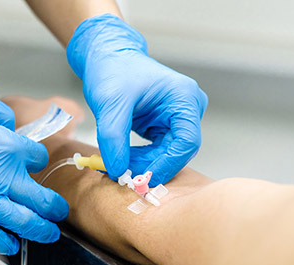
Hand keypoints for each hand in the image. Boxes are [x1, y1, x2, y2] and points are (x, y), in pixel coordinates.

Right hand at [0, 86, 67, 253]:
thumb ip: (2, 114)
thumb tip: (11, 127)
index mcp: (10, 148)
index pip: (39, 159)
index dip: (36, 161)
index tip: (30, 165)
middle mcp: (4, 178)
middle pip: (44, 200)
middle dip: (56, 208)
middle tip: (59, 212)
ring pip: (27, 224)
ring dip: (42, 231)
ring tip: (49, 234)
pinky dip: (7, 244)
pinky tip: (12, 244)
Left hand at [67, 14, 207, 184]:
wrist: (106, 56)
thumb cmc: (112, 69)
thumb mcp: (110, 104)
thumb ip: (113, 138)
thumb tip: (118, 171)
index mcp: (184, 98)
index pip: (187, 142)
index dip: (167, 164)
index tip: (144, 178)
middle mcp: (186, 108)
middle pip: (178, 151)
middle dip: (151, 166)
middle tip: (124, 175)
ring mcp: (176, 117)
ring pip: (166, 154)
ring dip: (143, 163)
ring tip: (118, 164)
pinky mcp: (163, 124)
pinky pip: (157, 150)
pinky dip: (140, 157)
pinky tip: (122, 157)